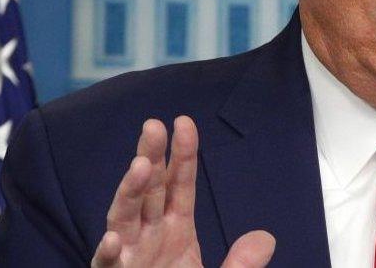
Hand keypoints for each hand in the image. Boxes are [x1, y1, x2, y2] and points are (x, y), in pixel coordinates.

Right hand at [91, 116, 275, 266]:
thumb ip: (242, 265)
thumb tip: (266, 238)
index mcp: (174, 232)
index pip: (178, 186)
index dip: (182, 155)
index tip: (185, 123)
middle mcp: (148, 239)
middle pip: (148, 191)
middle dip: (150, 158)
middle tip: (153, 125)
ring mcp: (129, 259)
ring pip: (123, 220)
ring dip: (129, 194)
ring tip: (140, 167)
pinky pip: (110, 267)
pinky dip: (111, 254)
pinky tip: (116, 239)